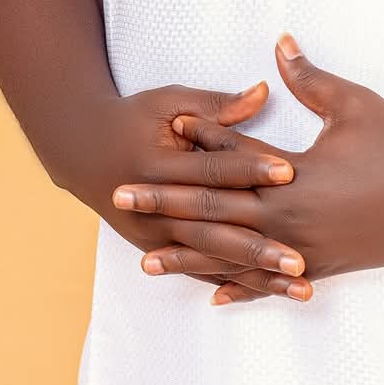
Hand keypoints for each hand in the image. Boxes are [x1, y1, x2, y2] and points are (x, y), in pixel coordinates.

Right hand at [63, 80, 314, 301]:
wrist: (84, 150)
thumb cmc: (133, 119)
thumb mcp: (169, 102)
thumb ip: (216, 105)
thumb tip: (263, 93)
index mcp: (157, 166)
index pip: (213, 170)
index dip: (251, 168)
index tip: (290, 170)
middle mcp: (155, 211)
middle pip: (215, 229)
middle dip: (259, 246)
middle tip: (299, 257)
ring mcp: (156, 237)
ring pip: (214, 261)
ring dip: (256, 275)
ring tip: (298, 285)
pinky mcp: (161, 250)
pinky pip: (204, 271)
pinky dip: (237, 283)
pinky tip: (269, 291)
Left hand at [130, 35, 383, 304]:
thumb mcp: (354, 104)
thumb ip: (310, 78)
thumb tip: (280, 45)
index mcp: (296, 176)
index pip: (232, 161)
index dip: (194, 146)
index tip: (157, 137)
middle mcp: (292, 218)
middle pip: (217, 213)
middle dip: (167, 205)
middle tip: (122, 199)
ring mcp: (306, 248)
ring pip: (236, 256)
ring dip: (190, 255)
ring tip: (149, 258)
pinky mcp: (322, 265)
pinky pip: (272, 281)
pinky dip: (242, 287)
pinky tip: (216, 294)